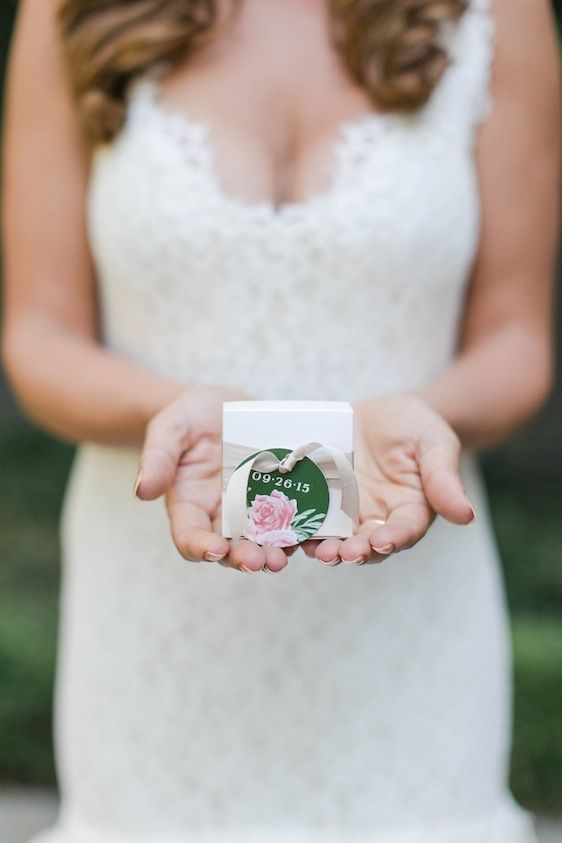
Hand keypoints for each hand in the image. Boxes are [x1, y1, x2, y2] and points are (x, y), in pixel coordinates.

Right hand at [134, 386, 291, 573]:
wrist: (224, 405)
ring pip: (263, 541)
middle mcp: (220, 516)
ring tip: (286, 557)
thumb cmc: (190, 416)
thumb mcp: (171, 427)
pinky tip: (314, 533)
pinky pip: (291, 520)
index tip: (215, 549)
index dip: (200, 547)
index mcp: (189, 505)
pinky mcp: (279, 499)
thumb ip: (158, 456)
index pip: (189, 536)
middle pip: (229, 548)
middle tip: (262, 561)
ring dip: (274, 552)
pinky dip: (301, 530)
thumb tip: (142, 490)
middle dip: (244, 557)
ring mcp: (252, 510)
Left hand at [303, 393, 475, 565]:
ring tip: (316, 551)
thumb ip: (444, 477)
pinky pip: (309, 517)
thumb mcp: (434, 442)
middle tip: (342, 554)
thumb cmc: (417, 426)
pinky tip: (288, 531)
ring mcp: (347, 512)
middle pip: (367, 543)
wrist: (384, 414)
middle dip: (355, 551)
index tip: (383, 541)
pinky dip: (299, 526)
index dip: (394, 538)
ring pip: (336, 538)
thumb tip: (466, 515)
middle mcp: (378, 519)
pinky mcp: (321, 499)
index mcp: (411, 510)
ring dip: (326, 548)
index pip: (405, 530)